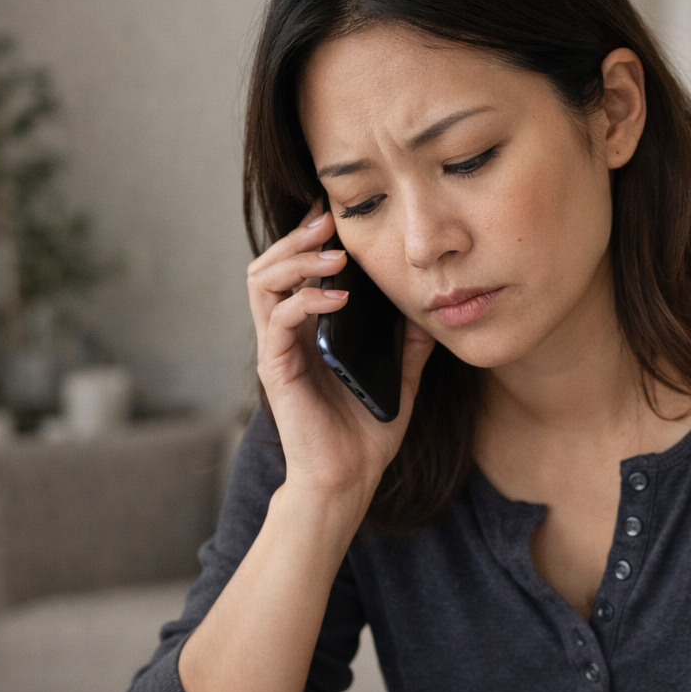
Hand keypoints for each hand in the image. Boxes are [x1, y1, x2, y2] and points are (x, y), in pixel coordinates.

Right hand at [247, 199, 434, 499]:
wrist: (349, 478)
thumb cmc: (367, 432)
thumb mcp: (400, 380)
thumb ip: (407, 345)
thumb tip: (427, 310)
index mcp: (311, 331)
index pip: (298, 271)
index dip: (311, 238)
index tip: (337, 213)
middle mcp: (288, 334)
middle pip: (272, 265)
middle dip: (297, 236)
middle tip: (328, 218)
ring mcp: (278, 349)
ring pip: (263, 283)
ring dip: (296, 260)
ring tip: (335, 254)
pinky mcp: (276, 368)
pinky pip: (279, 320)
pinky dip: (305, 300)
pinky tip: (337, 297)